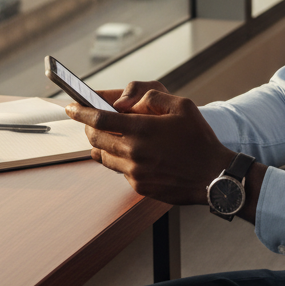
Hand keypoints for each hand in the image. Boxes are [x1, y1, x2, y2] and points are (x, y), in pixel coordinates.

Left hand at [66, 82, 235, 205]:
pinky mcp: (138, 186)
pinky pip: (118, 170)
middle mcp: (134, 152)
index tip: (71, 107)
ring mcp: (134, 172)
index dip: (81, 112)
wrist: (213, 176)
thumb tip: (126, 103)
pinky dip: (117, 158)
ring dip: (100, 143)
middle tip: (89, 119)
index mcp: (142, 129)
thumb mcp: (181, 105)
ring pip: (103, 156)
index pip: (99, 119)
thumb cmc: (199, 139)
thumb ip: (150, 98)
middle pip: (95, 137)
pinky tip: (129, 152)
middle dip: (88, 126)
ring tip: (109, 135)